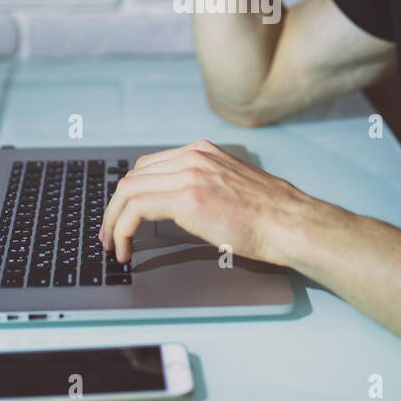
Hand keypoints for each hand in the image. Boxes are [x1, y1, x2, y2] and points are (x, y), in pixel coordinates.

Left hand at [99, 139, 310, 264]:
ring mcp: (189, 174)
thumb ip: (204, 186)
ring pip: (128, 191)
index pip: (149, 166)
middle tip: (110, 234)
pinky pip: (136, 209)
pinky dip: (122, 230)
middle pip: (133, 176)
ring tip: (113, 245)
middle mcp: (193, 156)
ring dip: (113, 221)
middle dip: (114, 207)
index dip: (130, 193)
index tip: (122, 215)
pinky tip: (126, 248)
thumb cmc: (270, 215)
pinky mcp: (187, 198)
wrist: (290, 223)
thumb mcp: (232, 187)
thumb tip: (181, 207)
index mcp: (203, 152)